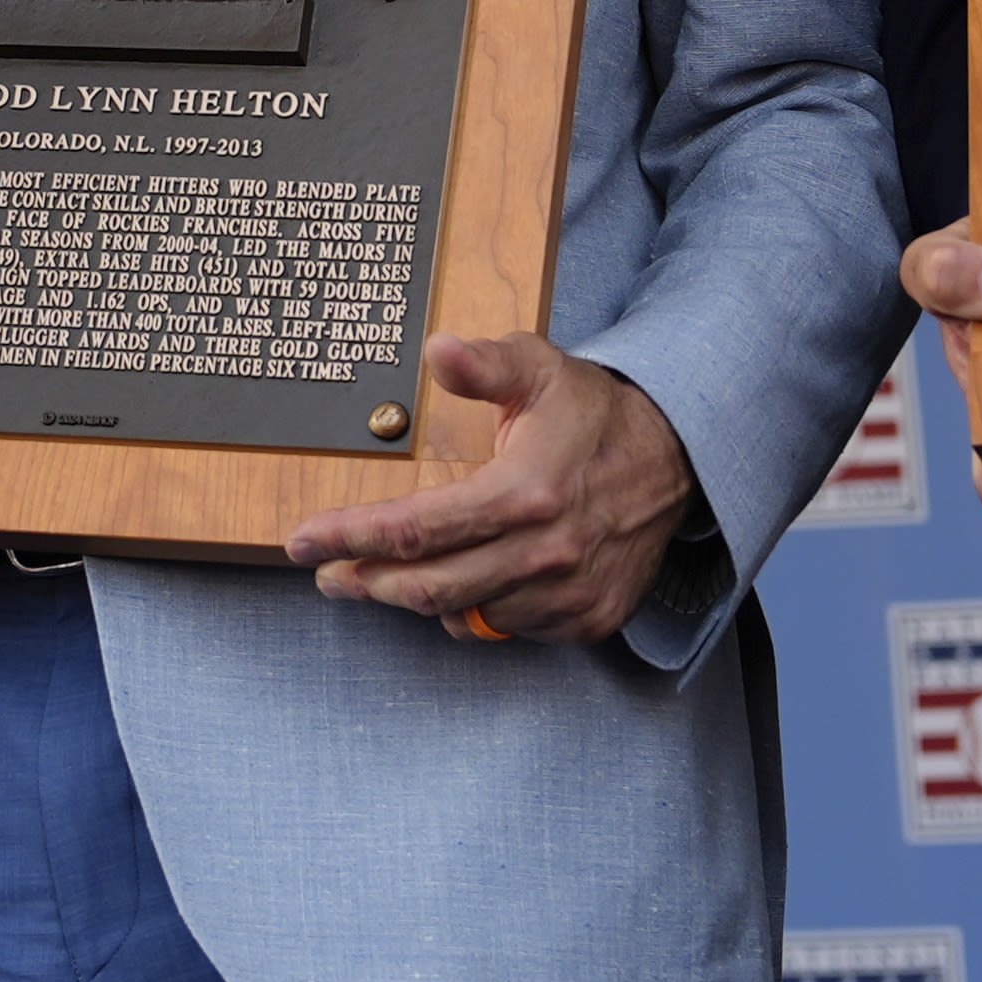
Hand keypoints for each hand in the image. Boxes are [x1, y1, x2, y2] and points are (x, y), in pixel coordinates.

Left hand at [285, 333, 691, 644]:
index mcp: (526, 492)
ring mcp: (568, 594)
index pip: (413, 530)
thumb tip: (437, 351)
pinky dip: (474, 611)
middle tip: (328, 571)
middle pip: (426, 588)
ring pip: (465, 617)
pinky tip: (459, 582)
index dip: (349, 537)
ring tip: (386, 575)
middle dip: (365, 582)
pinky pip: (507, 630)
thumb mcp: (540, 368)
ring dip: (417, 598)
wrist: (678, 460)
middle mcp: (546, 553)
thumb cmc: (594, 413)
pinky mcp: (587, 619)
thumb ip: (484, 363)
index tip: (302, 541)